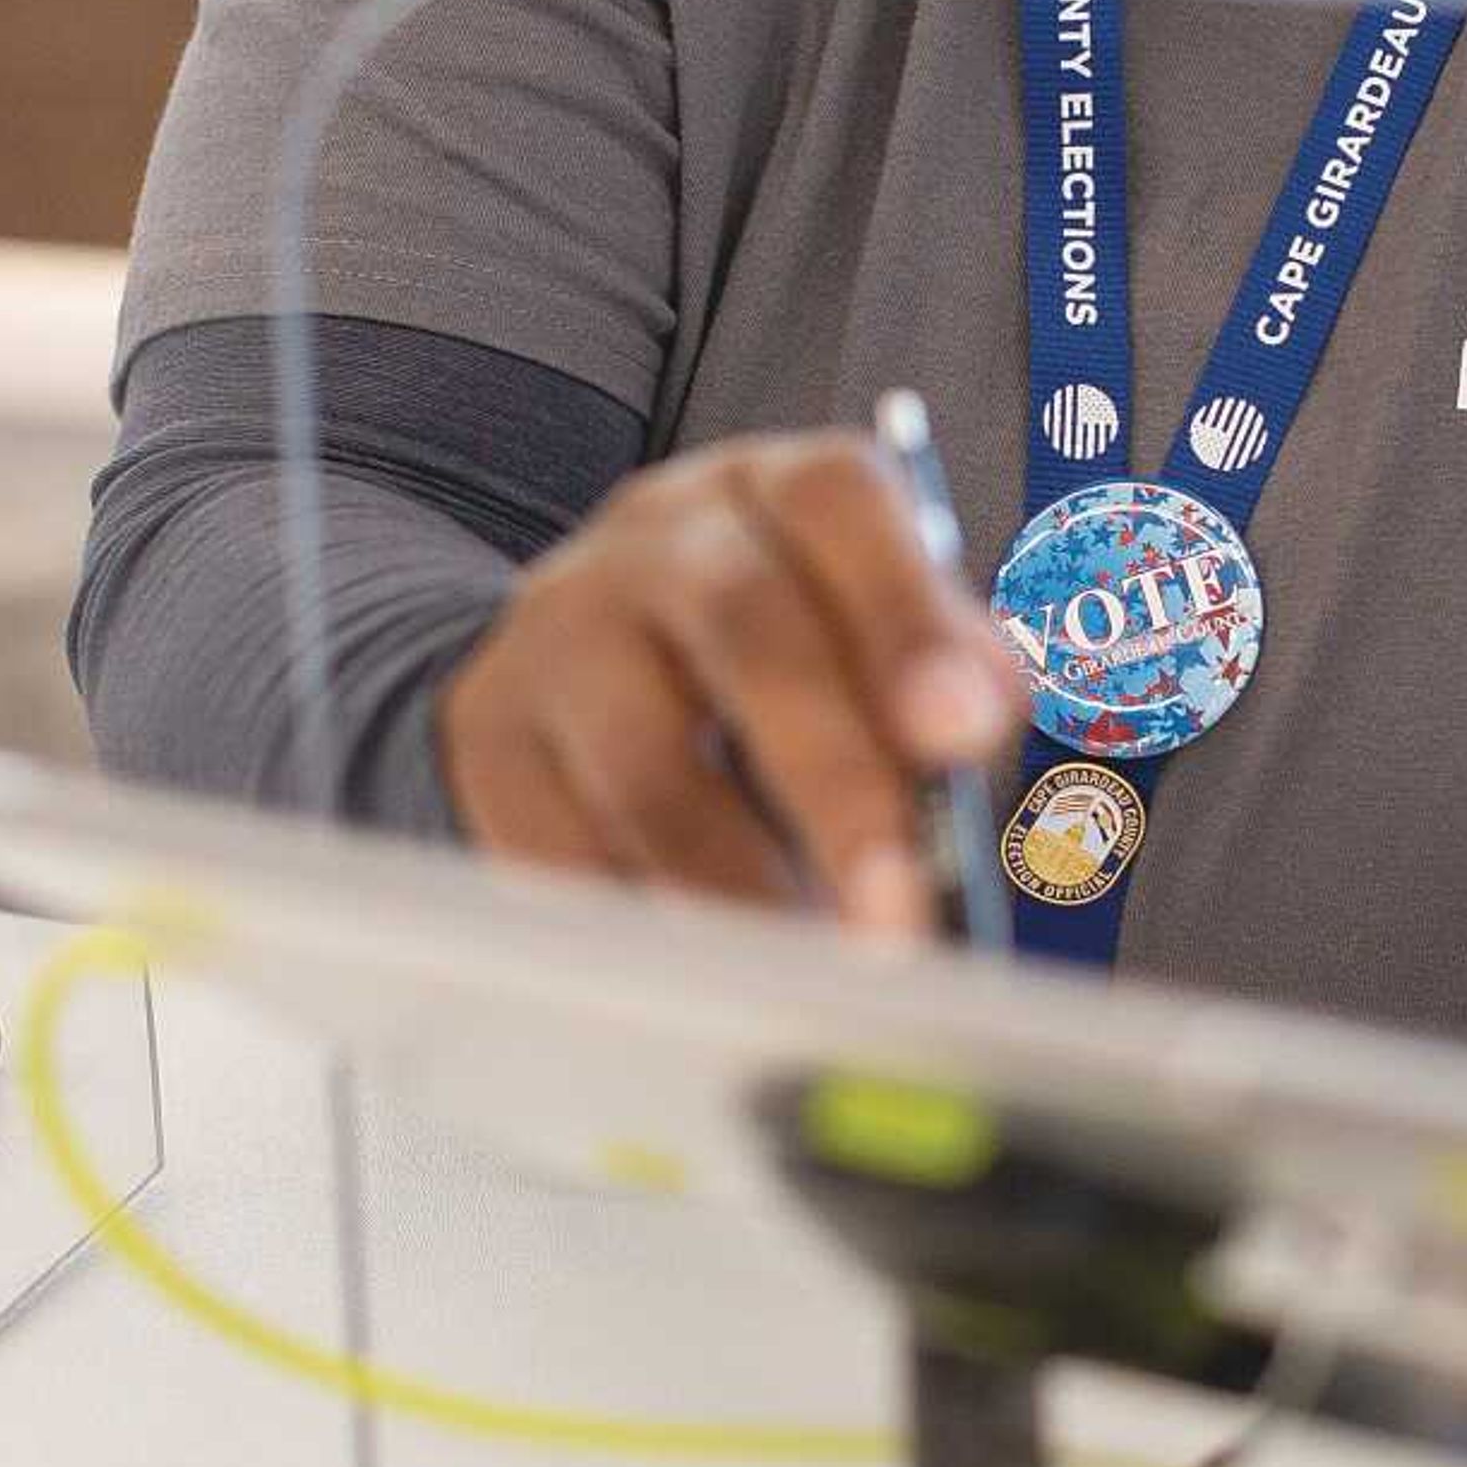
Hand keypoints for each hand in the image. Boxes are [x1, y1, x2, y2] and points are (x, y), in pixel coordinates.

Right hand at [437, 429, 1024, 927]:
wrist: (594, 657)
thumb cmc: (789, 655)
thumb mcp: (879, 633)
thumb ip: (949, 675)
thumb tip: (975, 728)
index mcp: (778, 490)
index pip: (839, 502)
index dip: (905, 613)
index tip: (962, 733)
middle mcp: (659, 539)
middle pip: (747, 636)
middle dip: (836, 785)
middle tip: (898, 911)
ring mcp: (559, 632)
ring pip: (647, 767)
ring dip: (740, 888)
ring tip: (809, 975)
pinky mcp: (490, 735)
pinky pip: (555, 845)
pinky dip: (638, 923)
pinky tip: (701, 973)